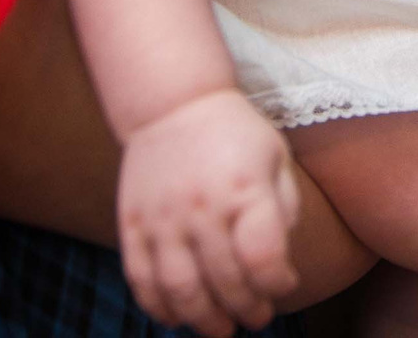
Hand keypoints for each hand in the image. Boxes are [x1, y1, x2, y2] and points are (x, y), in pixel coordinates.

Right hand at [118, 89, 298, 335]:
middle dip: (248, 309)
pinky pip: (141, 279)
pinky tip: (178, 316)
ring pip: (181, 289)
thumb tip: (279, 263)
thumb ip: (283, 210)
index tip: (284, 284)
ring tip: (221, 328)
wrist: (173, 103)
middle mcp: (202, 206)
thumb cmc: (235, 133)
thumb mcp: (276, 157)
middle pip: (226, 280)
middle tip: (257, 317)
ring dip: (204, 320)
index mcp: (245, 188)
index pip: (263, 257)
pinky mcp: (133, 224)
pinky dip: (159, 307)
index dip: (278, 283)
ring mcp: (163, 218)